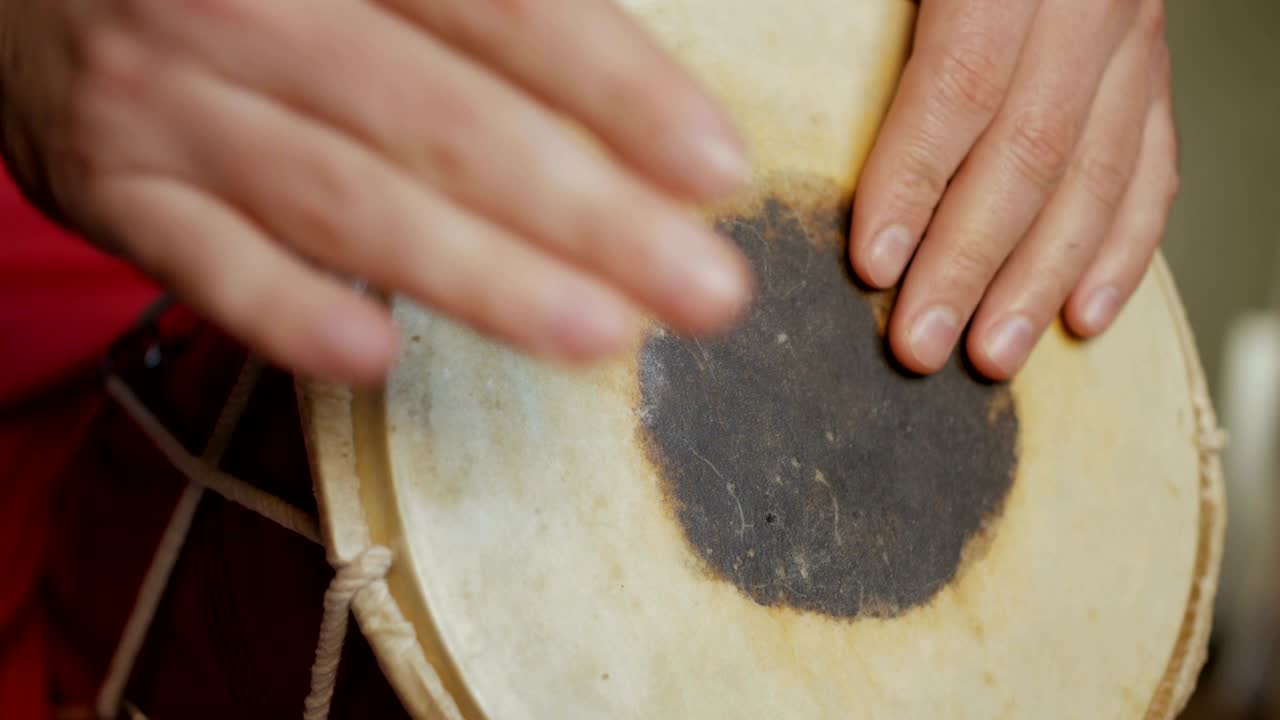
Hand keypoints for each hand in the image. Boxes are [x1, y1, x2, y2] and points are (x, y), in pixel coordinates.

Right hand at [0, 0, 753, 384]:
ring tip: (601, 336)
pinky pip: (207, 267)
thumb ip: (475, 6)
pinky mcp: (117, 192)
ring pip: (349, 204)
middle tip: (705, 290)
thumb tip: (625, 81)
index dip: (616, 87)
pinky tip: (378, 360)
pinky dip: (289, 316)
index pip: (503, 4)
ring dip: (482, 279)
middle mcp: (249, 4)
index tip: (716, 168)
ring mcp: (173, 102)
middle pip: (446, 121)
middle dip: (589, 214)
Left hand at [849, 0, 1178, 379]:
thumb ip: (847, 0)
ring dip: (1041, 278)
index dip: (916, 179)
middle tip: (922, 342)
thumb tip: (747, 72)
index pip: (965, 81)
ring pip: (1097, 173)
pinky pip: (1152, 166)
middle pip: (1031, 148)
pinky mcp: (1150, 67)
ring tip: (993, 353)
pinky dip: (1121, 248)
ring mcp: (1133, 34)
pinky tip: (1086, 314)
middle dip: (972, 259)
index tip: (874, 262)